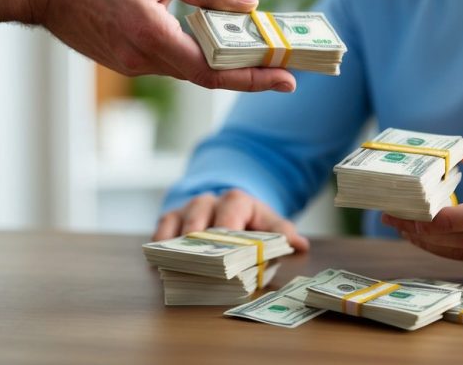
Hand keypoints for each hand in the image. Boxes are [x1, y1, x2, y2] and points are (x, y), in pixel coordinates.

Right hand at [0, 0, 296, 92]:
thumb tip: (246, 3)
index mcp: (154, 36)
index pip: (214, 70)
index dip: (253, 78)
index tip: (286, 79)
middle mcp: (146, 60)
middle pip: (209, 77)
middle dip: (252, 76)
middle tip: (288, 72)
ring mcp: (136, 66)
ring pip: (191, 71)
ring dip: (227, 66)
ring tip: (262, 52)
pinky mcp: (130, 63)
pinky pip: (173, 63)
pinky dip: (201, 57)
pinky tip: (219, 44)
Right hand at [153, 189, 309, 251]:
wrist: (227, 207)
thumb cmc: (249, 221)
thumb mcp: (268, 223)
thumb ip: (281, 233)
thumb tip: (301, 244)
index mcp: (237, 200)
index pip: (232, 212)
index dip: (229, 230)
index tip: (230, 248)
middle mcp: (209, 201)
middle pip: (201, 215)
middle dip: (200, 236)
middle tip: (201, 256)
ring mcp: (188, 210)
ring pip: (179, 220)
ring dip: (179, 242)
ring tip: (180, 261)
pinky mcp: (171, 219)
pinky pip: (162, 228)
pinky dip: (161, 243)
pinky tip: (161, 260)